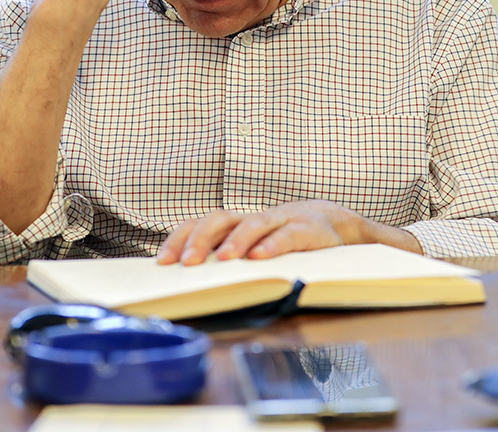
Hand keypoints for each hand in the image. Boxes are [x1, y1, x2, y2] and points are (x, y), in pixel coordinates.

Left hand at [156, 200, 422, 264]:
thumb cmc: (283, 240)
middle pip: (220, 219)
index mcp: (236, 223)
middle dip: (200, 240)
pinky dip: (273, 244)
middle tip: (187, 264)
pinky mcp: (307, 229)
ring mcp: (281, 220)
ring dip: (237, 240)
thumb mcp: (254, 249)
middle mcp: (253, 218)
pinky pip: (288, 234)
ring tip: (224, 259)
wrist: (334, 223)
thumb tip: (187, 279)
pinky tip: (261, 257)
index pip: (199, 224)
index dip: (179, 238)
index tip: (162, 262)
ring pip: (253, 223)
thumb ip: (227, 257)